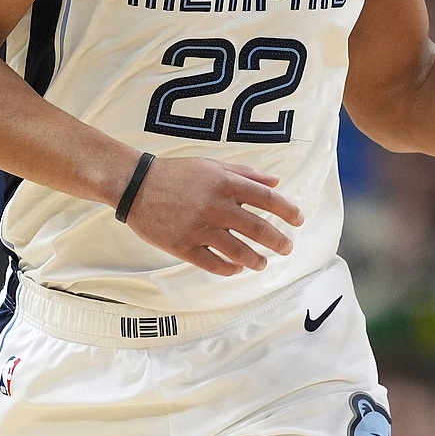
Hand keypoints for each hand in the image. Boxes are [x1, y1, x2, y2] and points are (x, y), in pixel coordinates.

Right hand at [124, 157, 302, 275]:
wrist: (135, 185)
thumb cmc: (175, 173)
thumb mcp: (211, 166)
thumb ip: (244, 174)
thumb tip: (275, 182)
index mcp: (224, 184)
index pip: (266, 199)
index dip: (287, 210)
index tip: (299, 220)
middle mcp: (215, 206)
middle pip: (257, 229)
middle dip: (277, 241)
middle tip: (286, 248)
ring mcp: (199, 228)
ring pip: (237, 251)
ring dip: (255, 260)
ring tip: (262, 264)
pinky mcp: (183, 246)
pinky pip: (212, 263)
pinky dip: (227, 269)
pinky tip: (235, 270)